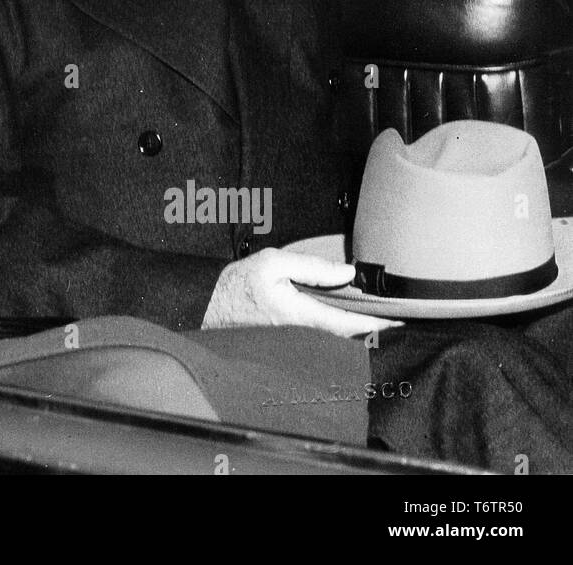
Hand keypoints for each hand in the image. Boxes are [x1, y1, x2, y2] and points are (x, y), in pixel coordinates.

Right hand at [200, 248, 402, 337]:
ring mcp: (295, 341)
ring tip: (373, 314)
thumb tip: (346, 273)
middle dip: (372, 326)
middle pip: (348, 334)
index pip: (351, 322)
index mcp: (301, 314)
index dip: (379, 321)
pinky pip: (322, 337)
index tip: (400, 317)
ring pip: (336, 337)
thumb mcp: (272, 263)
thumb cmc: (235, 286)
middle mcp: (302, 334)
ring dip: (356, 327)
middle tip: (391, 313)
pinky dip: (338, 328)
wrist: (205, 307)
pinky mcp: (288, 341)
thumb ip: (311, 267)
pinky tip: (342, 317)